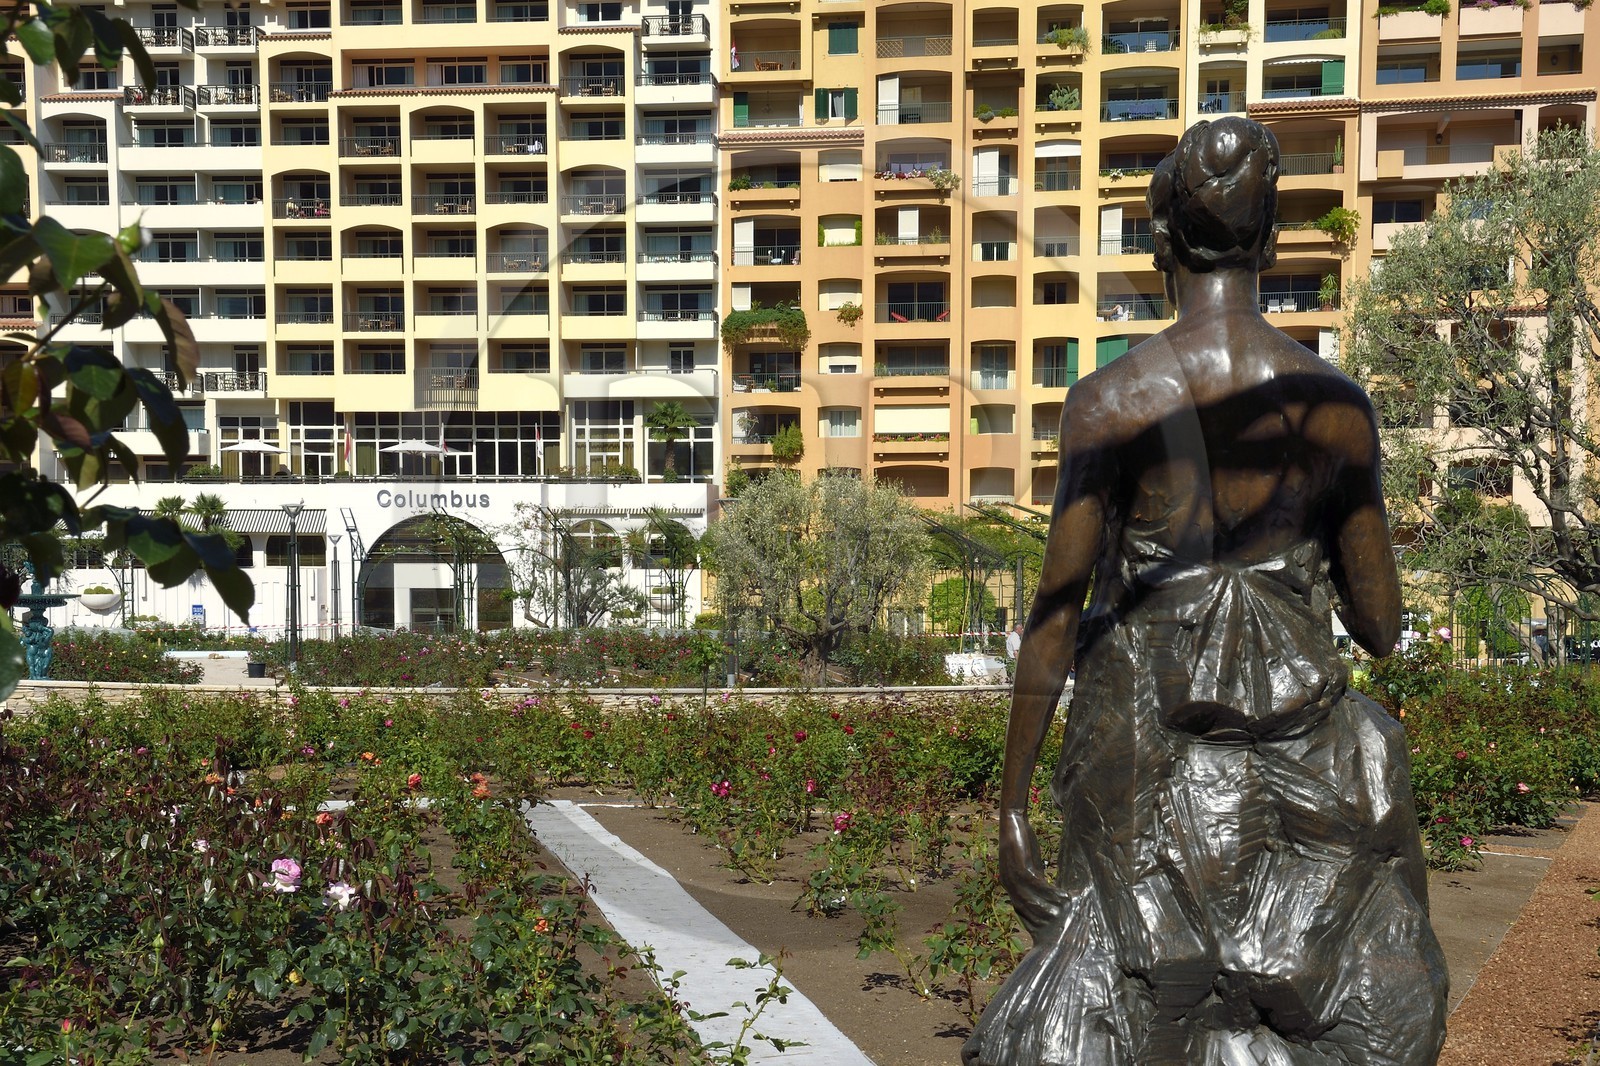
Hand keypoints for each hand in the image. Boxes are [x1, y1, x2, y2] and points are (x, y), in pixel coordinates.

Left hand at [999, 808, 1062, 936]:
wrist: (1013, 821)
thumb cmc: (1024, 842)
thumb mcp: (1032, 865)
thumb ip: (1037, 878)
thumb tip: (1049, 892)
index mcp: (1011, 884)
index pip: (1023, 909)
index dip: (1037, 921)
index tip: (1052, 929)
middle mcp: (1008, 882)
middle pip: (1026, 909)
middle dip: (1044, 919)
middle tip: (1062, 928)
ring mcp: (1011, 875)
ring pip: (1030, 899)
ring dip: (1048, 908)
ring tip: (1066, 914)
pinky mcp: (1018, 865)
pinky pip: (1034, 884)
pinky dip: (1048, 892)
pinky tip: (1063, 896)